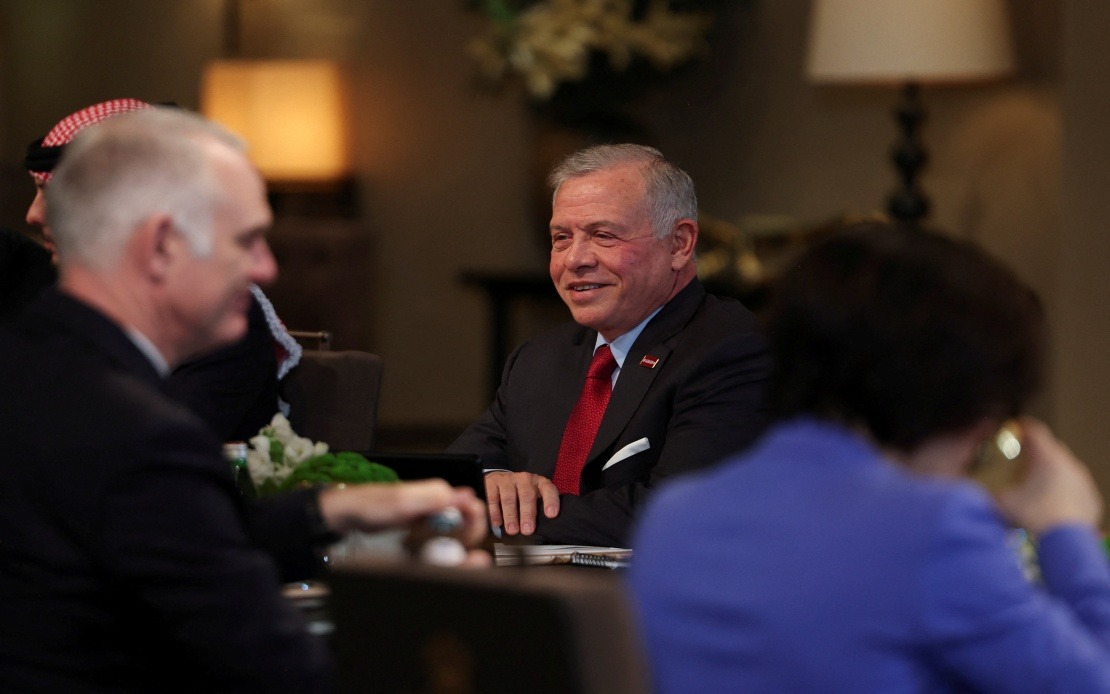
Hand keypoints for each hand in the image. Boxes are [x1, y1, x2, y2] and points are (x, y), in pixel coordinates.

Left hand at [316, 480, 489, 563]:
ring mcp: (429, 513)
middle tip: (454, 552)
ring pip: (453, 530)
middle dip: (465, 537)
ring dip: (451, 543)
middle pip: (465, 520)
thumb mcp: (405, 503)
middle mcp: (437, 500)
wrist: (351, 513)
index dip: (474, 524)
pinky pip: (438, 535)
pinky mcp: (420, 523)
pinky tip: (425, 550)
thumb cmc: (373, 505)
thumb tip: (466, 496)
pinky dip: (436, 545)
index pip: (471, 506)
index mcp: (438, 492)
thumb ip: (436, 498)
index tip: (469, 540)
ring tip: (436, 553)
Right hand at [484, 471, 559, 535]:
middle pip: (527, 495)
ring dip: (511, 516)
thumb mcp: (533, 498)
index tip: (551, 514)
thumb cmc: (521, 494)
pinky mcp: (492, 483)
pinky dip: (495, 512)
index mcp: (539, 483)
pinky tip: (497, 523)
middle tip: (527, 530)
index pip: (548, 489)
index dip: (550, 501)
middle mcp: (524, 479)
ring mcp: (508, 480)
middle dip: (527, 514)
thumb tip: (542, 530)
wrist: (501, 479)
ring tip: (512, 530)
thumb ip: (538, 510)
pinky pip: (493, 498)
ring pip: (509, 498)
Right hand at [995, 418, 1102, 534]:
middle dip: (1039, 451)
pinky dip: (1064, 490)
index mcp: (1046, 457)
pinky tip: (1053, 503)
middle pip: (1053, 449)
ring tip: (1039, 483)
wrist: (1065, 540)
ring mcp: (1083, 480)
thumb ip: (996, 491)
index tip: (1017, 426)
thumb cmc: (1034, 514)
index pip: (1036, 432)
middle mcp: (1068, 463)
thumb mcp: (1003, 502)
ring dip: (1052, 471)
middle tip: (1025, 457)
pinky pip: (1075, 487)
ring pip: (1066, 468)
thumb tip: (987, 491)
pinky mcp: (1091, 497)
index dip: (1024, 427)